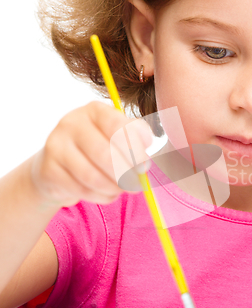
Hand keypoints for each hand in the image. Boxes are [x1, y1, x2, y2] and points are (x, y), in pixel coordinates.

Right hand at [29, 101, 152, 206]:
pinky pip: (82, 190)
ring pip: (93, 177)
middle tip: (137, 184)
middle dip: (126, 174)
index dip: (135, 150)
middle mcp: (72, 123)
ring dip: (114, 188)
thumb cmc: (98, 147)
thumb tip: (147, 147)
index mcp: (94, 110)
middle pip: (105, 154)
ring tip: (122, 189)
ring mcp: (56, 145)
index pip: (118, 127)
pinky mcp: (49, 170)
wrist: (58, 165)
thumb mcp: (118, 135)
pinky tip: (106, 193)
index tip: (145, 166)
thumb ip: (136, 136)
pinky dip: (101, 196)